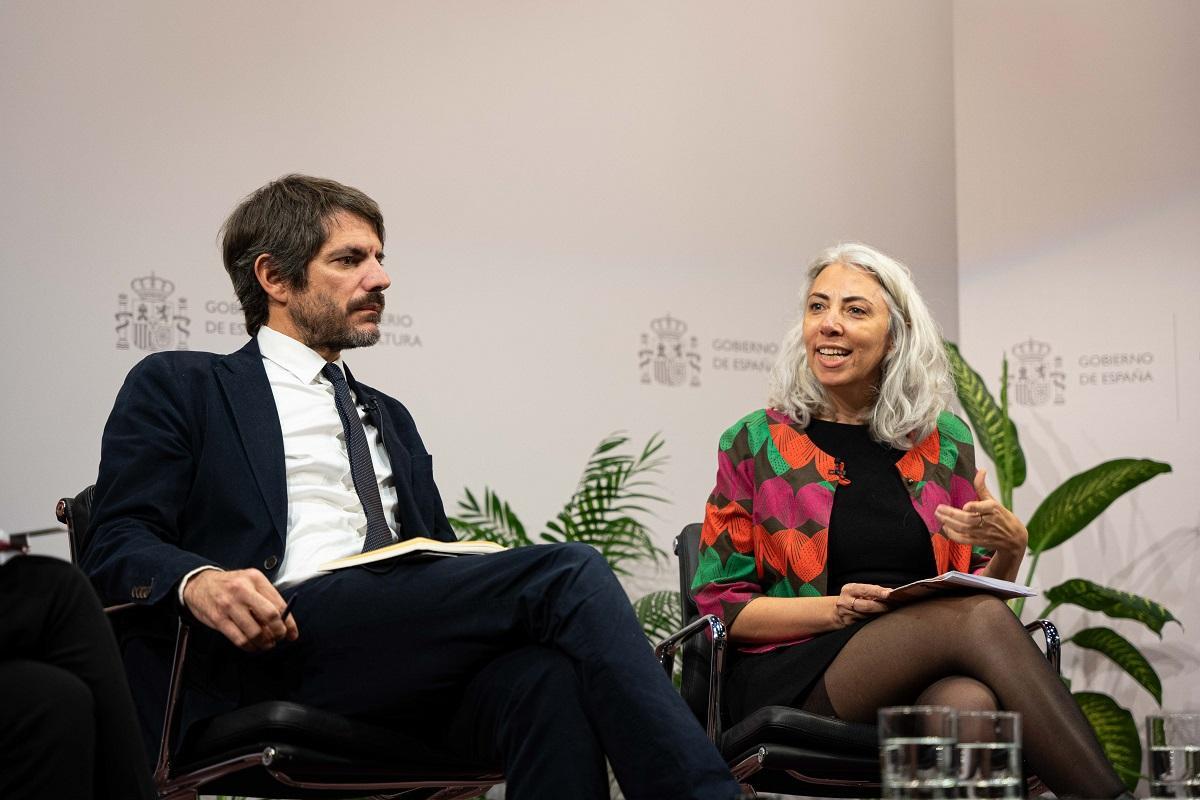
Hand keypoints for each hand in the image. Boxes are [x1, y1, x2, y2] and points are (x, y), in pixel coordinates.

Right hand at [182, 568, 298, 651]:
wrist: (199, 584)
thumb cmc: (230, 585)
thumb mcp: (251, 582)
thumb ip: (267, 599)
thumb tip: (286, 623)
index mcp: (255, 579)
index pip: (279, 604)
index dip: (289, 622)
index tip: (292, 634)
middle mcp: (243, 590)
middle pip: (270, 616)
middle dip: (278, 632)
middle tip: (278, 638)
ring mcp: (229, 605)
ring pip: (255, 632)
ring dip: (264, 643)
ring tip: (266, 644)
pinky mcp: (218, 619)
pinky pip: (239, 639)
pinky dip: (250, 647)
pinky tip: (252, 646)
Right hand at [832, 582, 891, 628]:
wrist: (837, 612)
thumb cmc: (853, 598)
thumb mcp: (858, 591)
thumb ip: (872, 591)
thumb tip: (890, 593)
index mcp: (849, 590)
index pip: (866, 590)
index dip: (878, 592)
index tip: (890, 594)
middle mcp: (846, 602)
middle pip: (868, 606)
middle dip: (883, 606)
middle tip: (896, 605)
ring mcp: (847, 615)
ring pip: (869, 616)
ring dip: (882, 614)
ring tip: (893, 610)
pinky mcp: (850, 625)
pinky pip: (866, 623)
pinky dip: (876, 620)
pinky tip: (884, 618)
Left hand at [934, 469, 1027, 557]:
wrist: (1014, 538)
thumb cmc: (1002, 517)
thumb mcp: (994, 501)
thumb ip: (982, 487)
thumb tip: (981, 470)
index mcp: (993, 509)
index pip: (985, 508)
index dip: (975, 507)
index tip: (965, 506)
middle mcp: (988, 521)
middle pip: (968, 519)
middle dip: (952, 514)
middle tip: (938, 508)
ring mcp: (982, 533)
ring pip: (963, 528)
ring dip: (948, 522)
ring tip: (938, 515)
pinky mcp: (978, 541)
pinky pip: (963, 539)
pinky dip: (953, 534)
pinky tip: (945, 527)